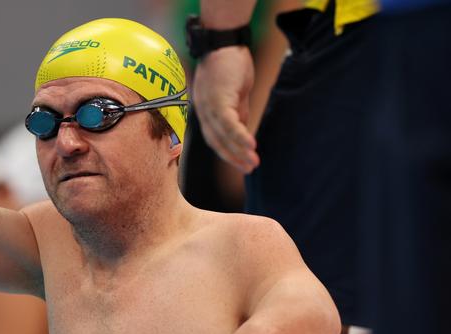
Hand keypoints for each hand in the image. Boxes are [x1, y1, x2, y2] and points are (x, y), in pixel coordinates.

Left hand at [192, 46, 259, 172]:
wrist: (224, 42)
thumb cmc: (229, 65)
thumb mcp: (236, 94)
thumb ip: (238, 113)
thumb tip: (243, 132)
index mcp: (206, 112)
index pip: (215, 139)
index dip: (228, 153)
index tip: (242, 165)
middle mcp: (203, 112)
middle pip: (216, 141)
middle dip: (233, 158)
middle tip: (250, 169)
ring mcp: (208, 106)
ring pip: (222, 135)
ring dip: (238, 151)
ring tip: (253, 162)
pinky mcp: (217, 99)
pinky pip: (228, 122)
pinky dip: (239, 136)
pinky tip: (251, 145)